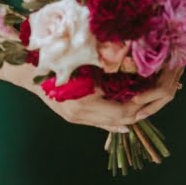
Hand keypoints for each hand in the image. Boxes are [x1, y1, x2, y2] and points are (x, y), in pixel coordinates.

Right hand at [37, 67, 183, 131]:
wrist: (31, 70)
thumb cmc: (60, 61)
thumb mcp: (87, 63)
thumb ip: (109, 70)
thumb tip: (132, 71)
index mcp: (85, 102)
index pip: (122, 111)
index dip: (140, 104)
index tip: (152, 92)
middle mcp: (81, 114)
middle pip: (119, 120)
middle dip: (138, 112)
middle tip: (153, 100)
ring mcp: (76, 118)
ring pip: (110, 124)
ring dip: (128, 117)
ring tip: (144, 107)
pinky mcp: (73, 117)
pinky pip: (99, 123)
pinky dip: (114, 121)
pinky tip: (124, 121)